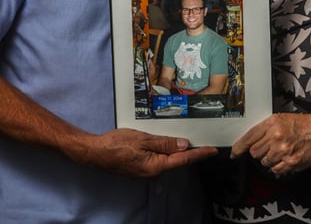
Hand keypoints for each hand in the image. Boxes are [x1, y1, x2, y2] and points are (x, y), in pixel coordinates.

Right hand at [72, 129, 216, 178]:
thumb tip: (185, 146)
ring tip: (191, 142)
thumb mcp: (143, 139)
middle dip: (191, 153)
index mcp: (155, 166)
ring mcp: (146, 173)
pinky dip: (167, 153)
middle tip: (205, 143)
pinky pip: (159, 161)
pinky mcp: (140, 170)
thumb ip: (165, 143)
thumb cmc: (116, 144)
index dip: (200, 154)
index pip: (183, 159)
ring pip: (168, 161)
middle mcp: (152, 173)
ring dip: (178, 152)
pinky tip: (171, 146)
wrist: (93, 152)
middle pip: (177, 162)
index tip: (213, 150)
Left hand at [231, 113, 310, 176]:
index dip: (239, 148)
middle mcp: (276, 136)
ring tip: (283, 151)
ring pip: (264, 162)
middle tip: (273, 146)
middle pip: (254, 152)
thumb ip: (265, 129)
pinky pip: (275, 170)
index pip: (248, 138)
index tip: (234, 154)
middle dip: (261, 151)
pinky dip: (279, 166)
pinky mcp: (290, 162)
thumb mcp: (282, 119)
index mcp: (272, 123)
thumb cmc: (304, 125)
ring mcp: (282, 150)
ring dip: (271, 159)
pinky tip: (288, 157)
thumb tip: (249, 142)